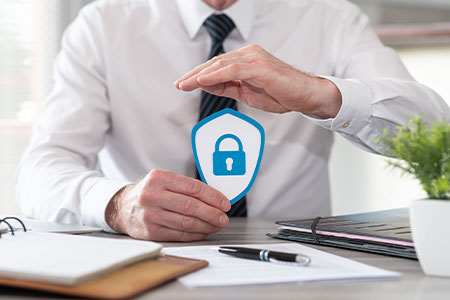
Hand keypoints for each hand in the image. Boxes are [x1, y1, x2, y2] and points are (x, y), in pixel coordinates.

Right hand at [105, 169, 230, 240]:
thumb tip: (215, 198)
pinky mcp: (149, 231)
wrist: (122, 206)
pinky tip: (203, 231)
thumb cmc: (149, 192)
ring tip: (217, 225)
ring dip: (206, 226)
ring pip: (185, 222)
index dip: (212, 196)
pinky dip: (194, 234)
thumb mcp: (163, 181)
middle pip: (190, 206)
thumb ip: (185, 187)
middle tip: (223, 217)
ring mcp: (150, 214)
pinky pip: (178, 234)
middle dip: (211, 213)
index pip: (192, 187)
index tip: (224, 203)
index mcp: (159, 178)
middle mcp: (152, 195)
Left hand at [175, 44, 341, 118]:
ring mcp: (254, 59)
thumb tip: (207, 86)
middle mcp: (248, 55)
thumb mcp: (247, 93)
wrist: (305, 95)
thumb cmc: (280, 94)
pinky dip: (216, 75)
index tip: (184, 84)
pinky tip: (203, 81)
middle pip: (215, 63)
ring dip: (200, 75)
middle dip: (194, 75)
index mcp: (246, 60)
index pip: (217, 66)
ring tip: (185, 84)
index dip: (199, 75)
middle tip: (179, 84)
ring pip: (221, 65)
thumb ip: (228, 87)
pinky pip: (232, 69)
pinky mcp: (259, 66)